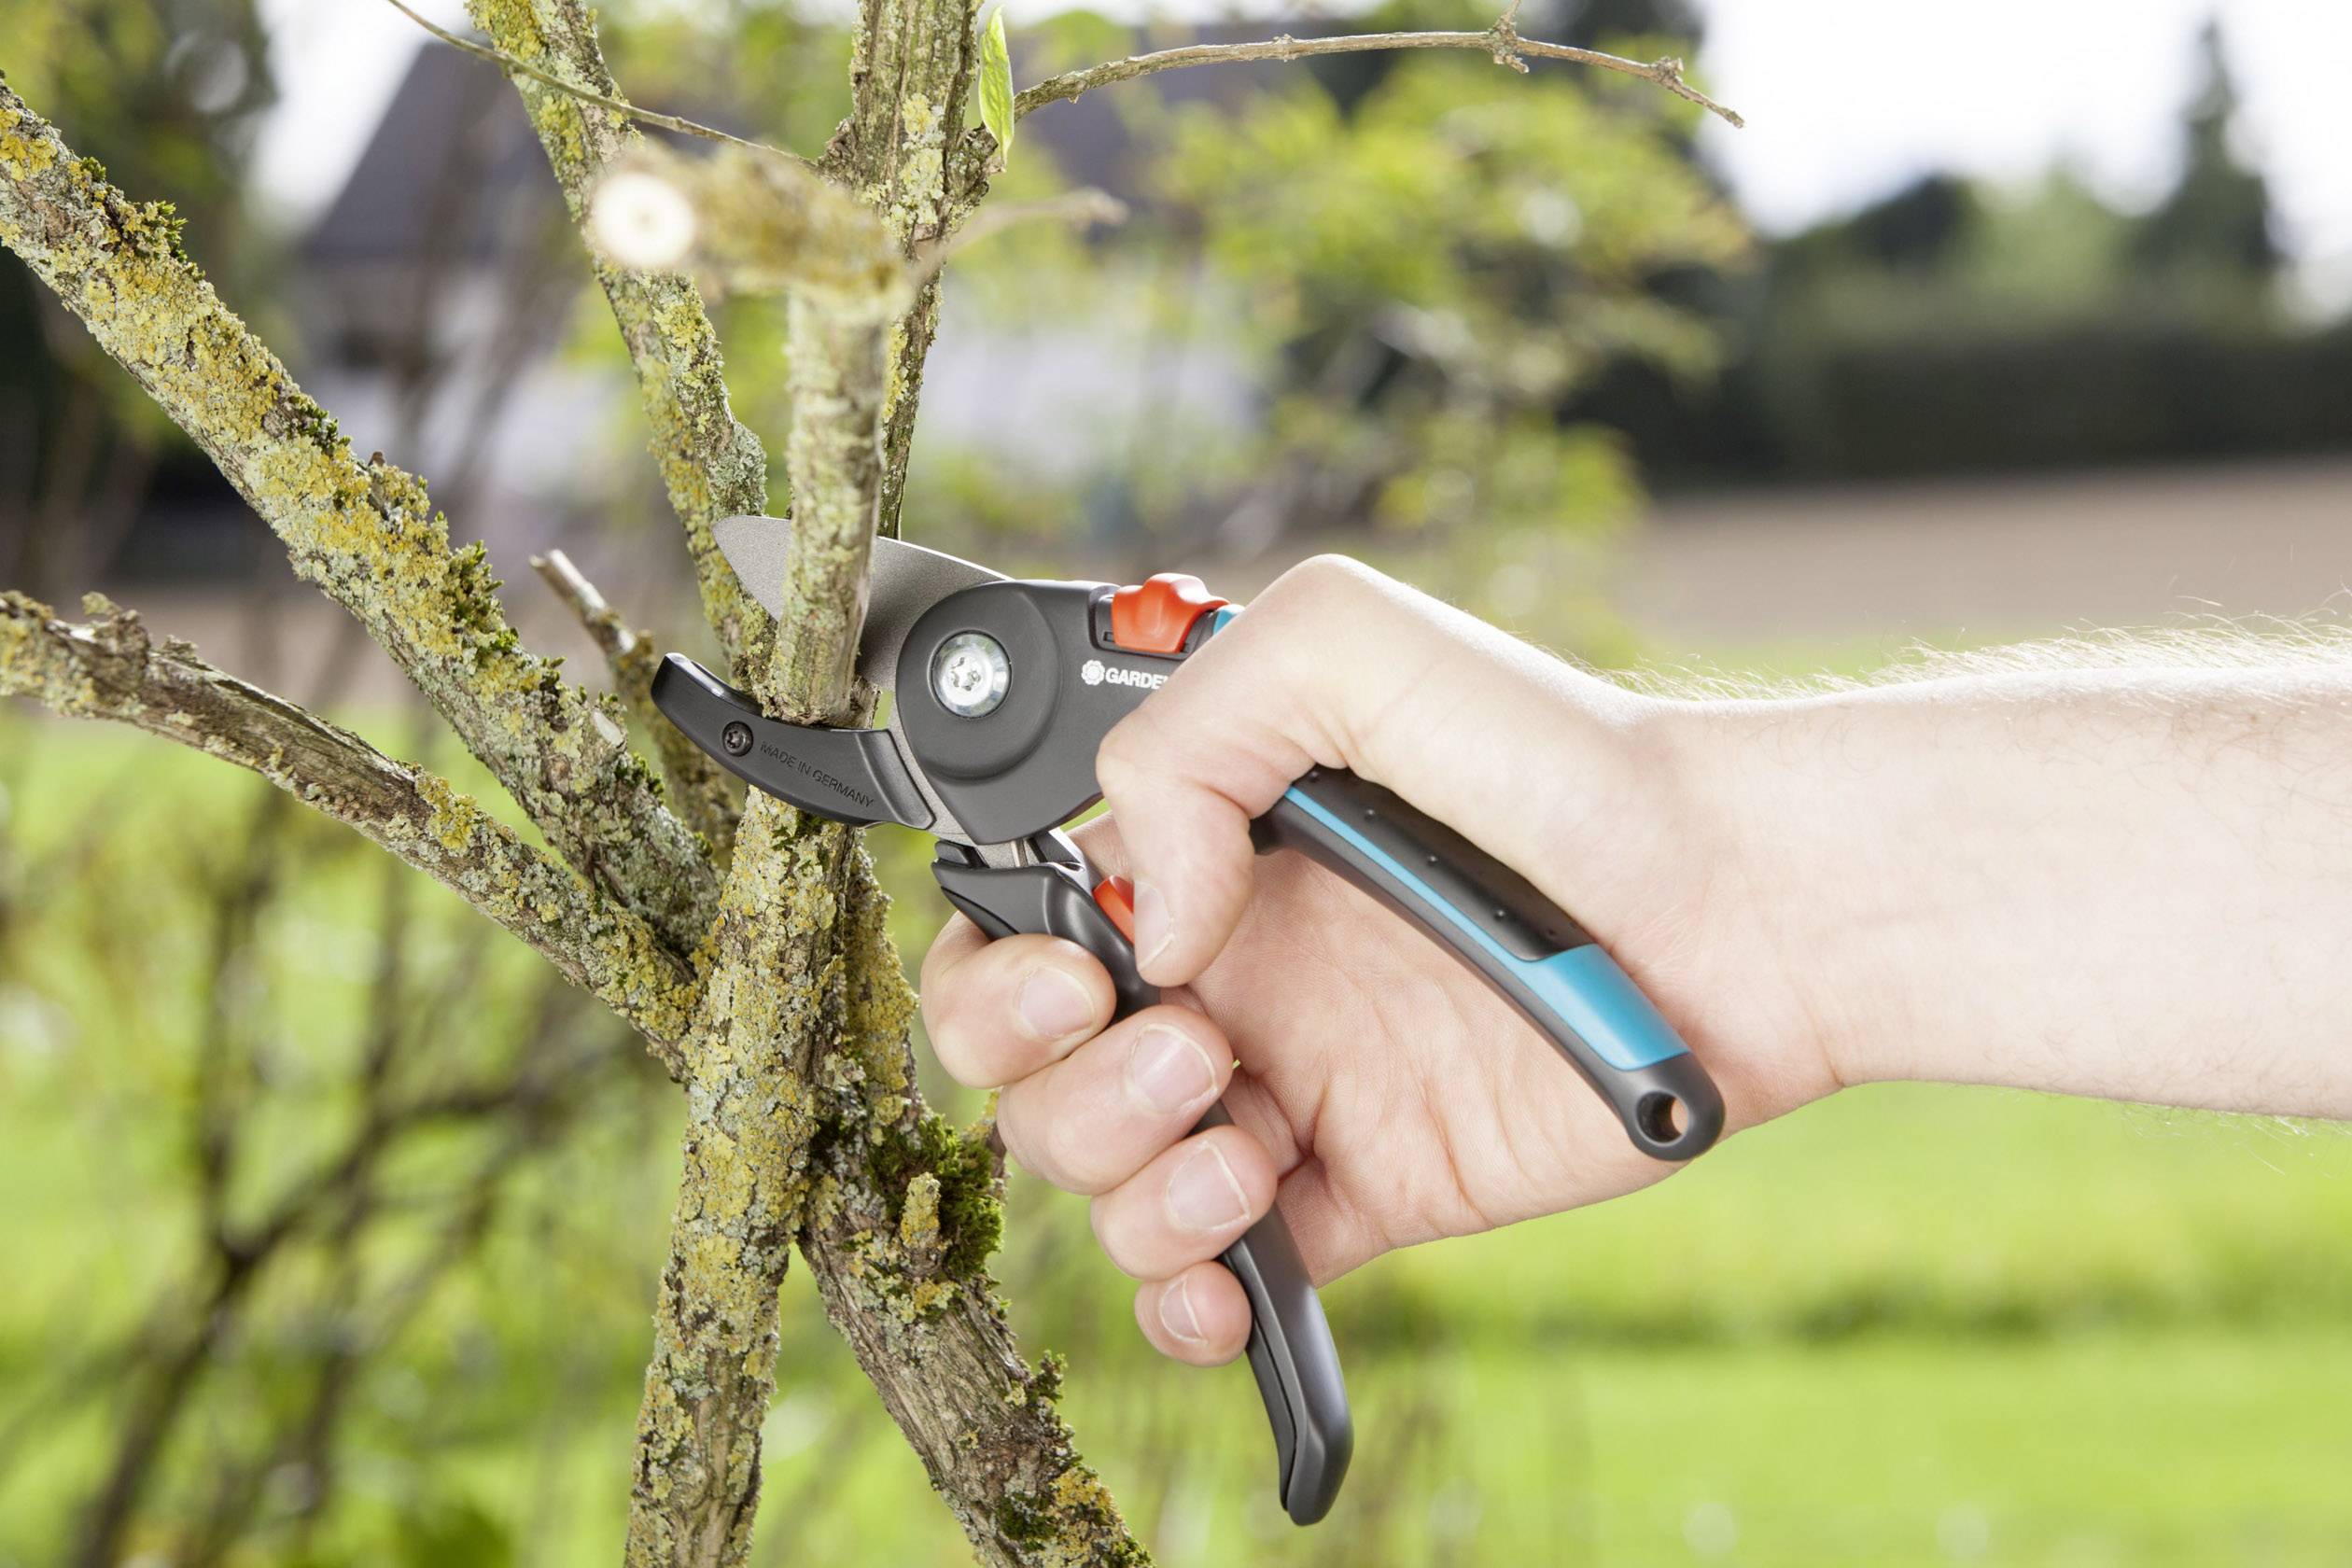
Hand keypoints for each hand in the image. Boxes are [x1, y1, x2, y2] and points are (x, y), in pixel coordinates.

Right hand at [918, 557, 1834, 1365]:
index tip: (1088, 973)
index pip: (1013, 933)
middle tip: (1194, 1050)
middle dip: (1062, 1087)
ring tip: (1250, 1141)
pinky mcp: (1363, 1191)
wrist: (1739, 904)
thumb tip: (1146, 916)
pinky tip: (1229, 1280)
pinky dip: (1190, 1307)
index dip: (1003, 976)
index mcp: (1196, 857)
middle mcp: (1225, 978)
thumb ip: (1193, 735)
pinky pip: (1225, 1282)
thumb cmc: (1566, 760)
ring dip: (1132, 1188)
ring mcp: (1288, 1091)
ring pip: (1107, 1185)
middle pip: (1030, 1078)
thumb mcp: (1354, 647)